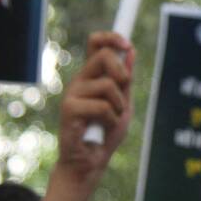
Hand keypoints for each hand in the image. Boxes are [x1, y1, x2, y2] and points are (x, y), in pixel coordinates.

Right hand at [42, 31, 134, 200]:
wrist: (91, 163)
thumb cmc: (105, 134)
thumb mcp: (123, 104)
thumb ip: (126, 81)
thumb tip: (131, 52)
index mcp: (92, 76)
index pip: (95, 44)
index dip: (110, 37)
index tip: (126, 43)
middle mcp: (80, 80)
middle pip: (103, 55)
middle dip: (122, 73)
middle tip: (124, 92)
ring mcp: (73, 93)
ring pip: (108, 84)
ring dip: (119, 106)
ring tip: (110, 120)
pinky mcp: (69, 109)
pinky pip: (102, 105)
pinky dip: (111, 120)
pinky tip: (101, 129)